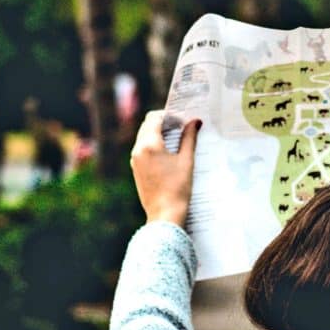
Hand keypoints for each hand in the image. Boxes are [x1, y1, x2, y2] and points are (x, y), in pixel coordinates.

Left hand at [130, 111, 200, 227]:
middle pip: (148, 125)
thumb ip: (189, 138)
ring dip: (158, 133)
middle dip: (164, 123)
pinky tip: (168, 153)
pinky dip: (154, 145)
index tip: (183, 121)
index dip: (170, 116)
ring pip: (144, 137)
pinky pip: (143, 149)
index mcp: (149, 145)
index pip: (154, 118)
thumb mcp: (186, 160)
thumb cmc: (178, 188)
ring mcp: (135, 160)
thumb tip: (194, 122)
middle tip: (181, 127)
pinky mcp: (136, 169)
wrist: (165, 213)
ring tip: (176, 140)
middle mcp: (138, 149)